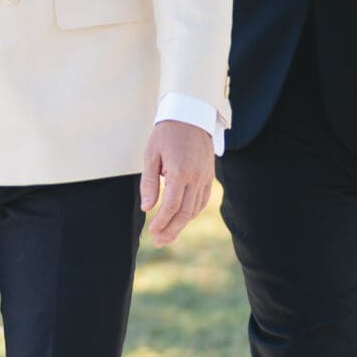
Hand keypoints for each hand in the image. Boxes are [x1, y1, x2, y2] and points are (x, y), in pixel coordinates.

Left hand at [140, 120, 215, 246]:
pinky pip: (202, 200)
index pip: (171, 206)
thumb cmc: (167, 133)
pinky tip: (181, 219)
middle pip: (185, 212)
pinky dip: (191, 213)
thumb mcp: (151, 154)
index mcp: (180, 171)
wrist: (191, 115)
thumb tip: (147, 208)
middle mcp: (196, 177)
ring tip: (168, 235)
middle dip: (171, 230)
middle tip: (159, 241)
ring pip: (195, 209)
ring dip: (182, 225)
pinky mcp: (209, 176)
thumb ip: (149, 182)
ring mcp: (205, 177)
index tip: (152, 232)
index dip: (161, 222)